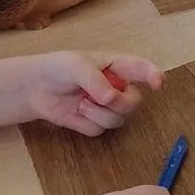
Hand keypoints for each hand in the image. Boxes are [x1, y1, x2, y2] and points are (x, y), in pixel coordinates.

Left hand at [21, 51, 163, 136]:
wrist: (36, 88)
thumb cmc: (58, 68)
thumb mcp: (77, 65)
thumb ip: (96, 80)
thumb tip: (110, 99)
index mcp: (117, 66)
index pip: (142, 70)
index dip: (154, 75)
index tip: (158, 83)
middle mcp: (116, 87)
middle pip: (133, 102)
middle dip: (120, 103)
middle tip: (103, 98)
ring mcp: (106, 107)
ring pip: (118, 119)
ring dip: (99, 113)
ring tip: (81, 102)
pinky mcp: (94, 123)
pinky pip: (101, 129)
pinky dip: (88, 122)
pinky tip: (76, 111)